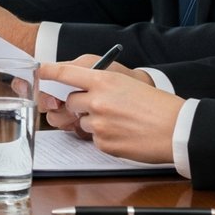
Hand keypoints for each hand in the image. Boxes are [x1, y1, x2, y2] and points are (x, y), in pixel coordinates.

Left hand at [36, 63, 178, 163]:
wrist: (177, 129)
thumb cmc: (156, 105)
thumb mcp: (128, 84)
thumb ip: (101, 84)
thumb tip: (78, 90)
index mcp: (104, 80)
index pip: (66, 72)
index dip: (48, 71)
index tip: (38, 71)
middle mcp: (97, 100)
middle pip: (70, 101)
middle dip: (80, 104)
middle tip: (101, 106)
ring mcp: (98, 123)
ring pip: (82, 121)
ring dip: (95, 122)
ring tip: (121, 121)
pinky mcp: (103, 143)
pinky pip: (93, 139)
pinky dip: (105, 137)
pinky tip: (124, 134)